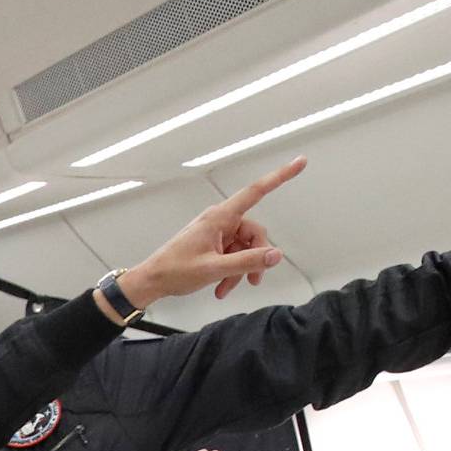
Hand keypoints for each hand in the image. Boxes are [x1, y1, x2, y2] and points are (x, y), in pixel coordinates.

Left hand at [117, 158, 305, 310]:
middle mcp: (220, 221)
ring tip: (226, 288)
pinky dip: (230, 272)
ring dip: (240, 269)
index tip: (300, 162)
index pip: (256, 192)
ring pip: (243, 247)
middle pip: (253, 233)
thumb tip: (275, 256)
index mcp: (219, 217)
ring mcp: (216, 233)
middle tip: (253, 281)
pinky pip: (232, 255)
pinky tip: (221, 288)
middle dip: (254, 257)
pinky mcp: (212, 245)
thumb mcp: (213, 269)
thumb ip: (246, 262)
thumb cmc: (173, 271)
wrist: (151, 282)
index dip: (280, 177)